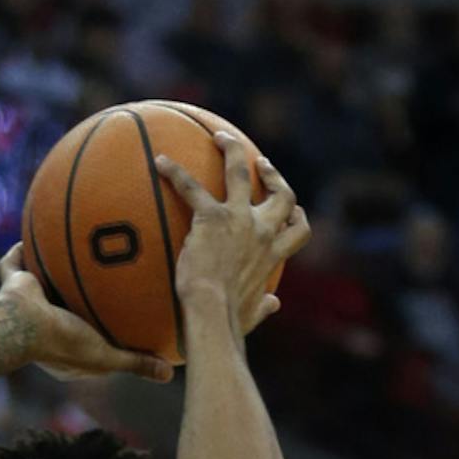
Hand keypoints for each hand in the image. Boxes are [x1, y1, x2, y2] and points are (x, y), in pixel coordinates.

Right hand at [0, 247, 175, 385]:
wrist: (22, 325)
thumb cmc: (65, 343)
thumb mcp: (107, 356)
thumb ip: (136, 362)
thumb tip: (170, 375)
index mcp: (61, 347)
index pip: (85, 335)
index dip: (99, 327)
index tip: (117, 314)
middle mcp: (43, 325)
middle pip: (65, 303)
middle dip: (78, 292)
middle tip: (100, 274)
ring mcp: (27, 304)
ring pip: (41, 281)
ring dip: (51, 267)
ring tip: (70, 245)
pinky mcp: (13, 284)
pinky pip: (15, 263)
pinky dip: (21, 250)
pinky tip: (39, 227)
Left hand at [158, 134, 308, 337]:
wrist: (213, 315)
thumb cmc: (231, 321)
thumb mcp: (254, 312)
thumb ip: (264, 305)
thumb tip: (274, 305)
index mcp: (273, 254)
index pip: (297, 230)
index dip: (296, 216)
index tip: (290, 208)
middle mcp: (263, 231)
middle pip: (281, 194)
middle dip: (273, 175)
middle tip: (260, 163)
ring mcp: (238, 219)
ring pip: (240, 172)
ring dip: (232, 150)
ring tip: (221, 138)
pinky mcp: (210, 218)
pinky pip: (191, 188)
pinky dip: (175, 173)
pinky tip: (161, 162)